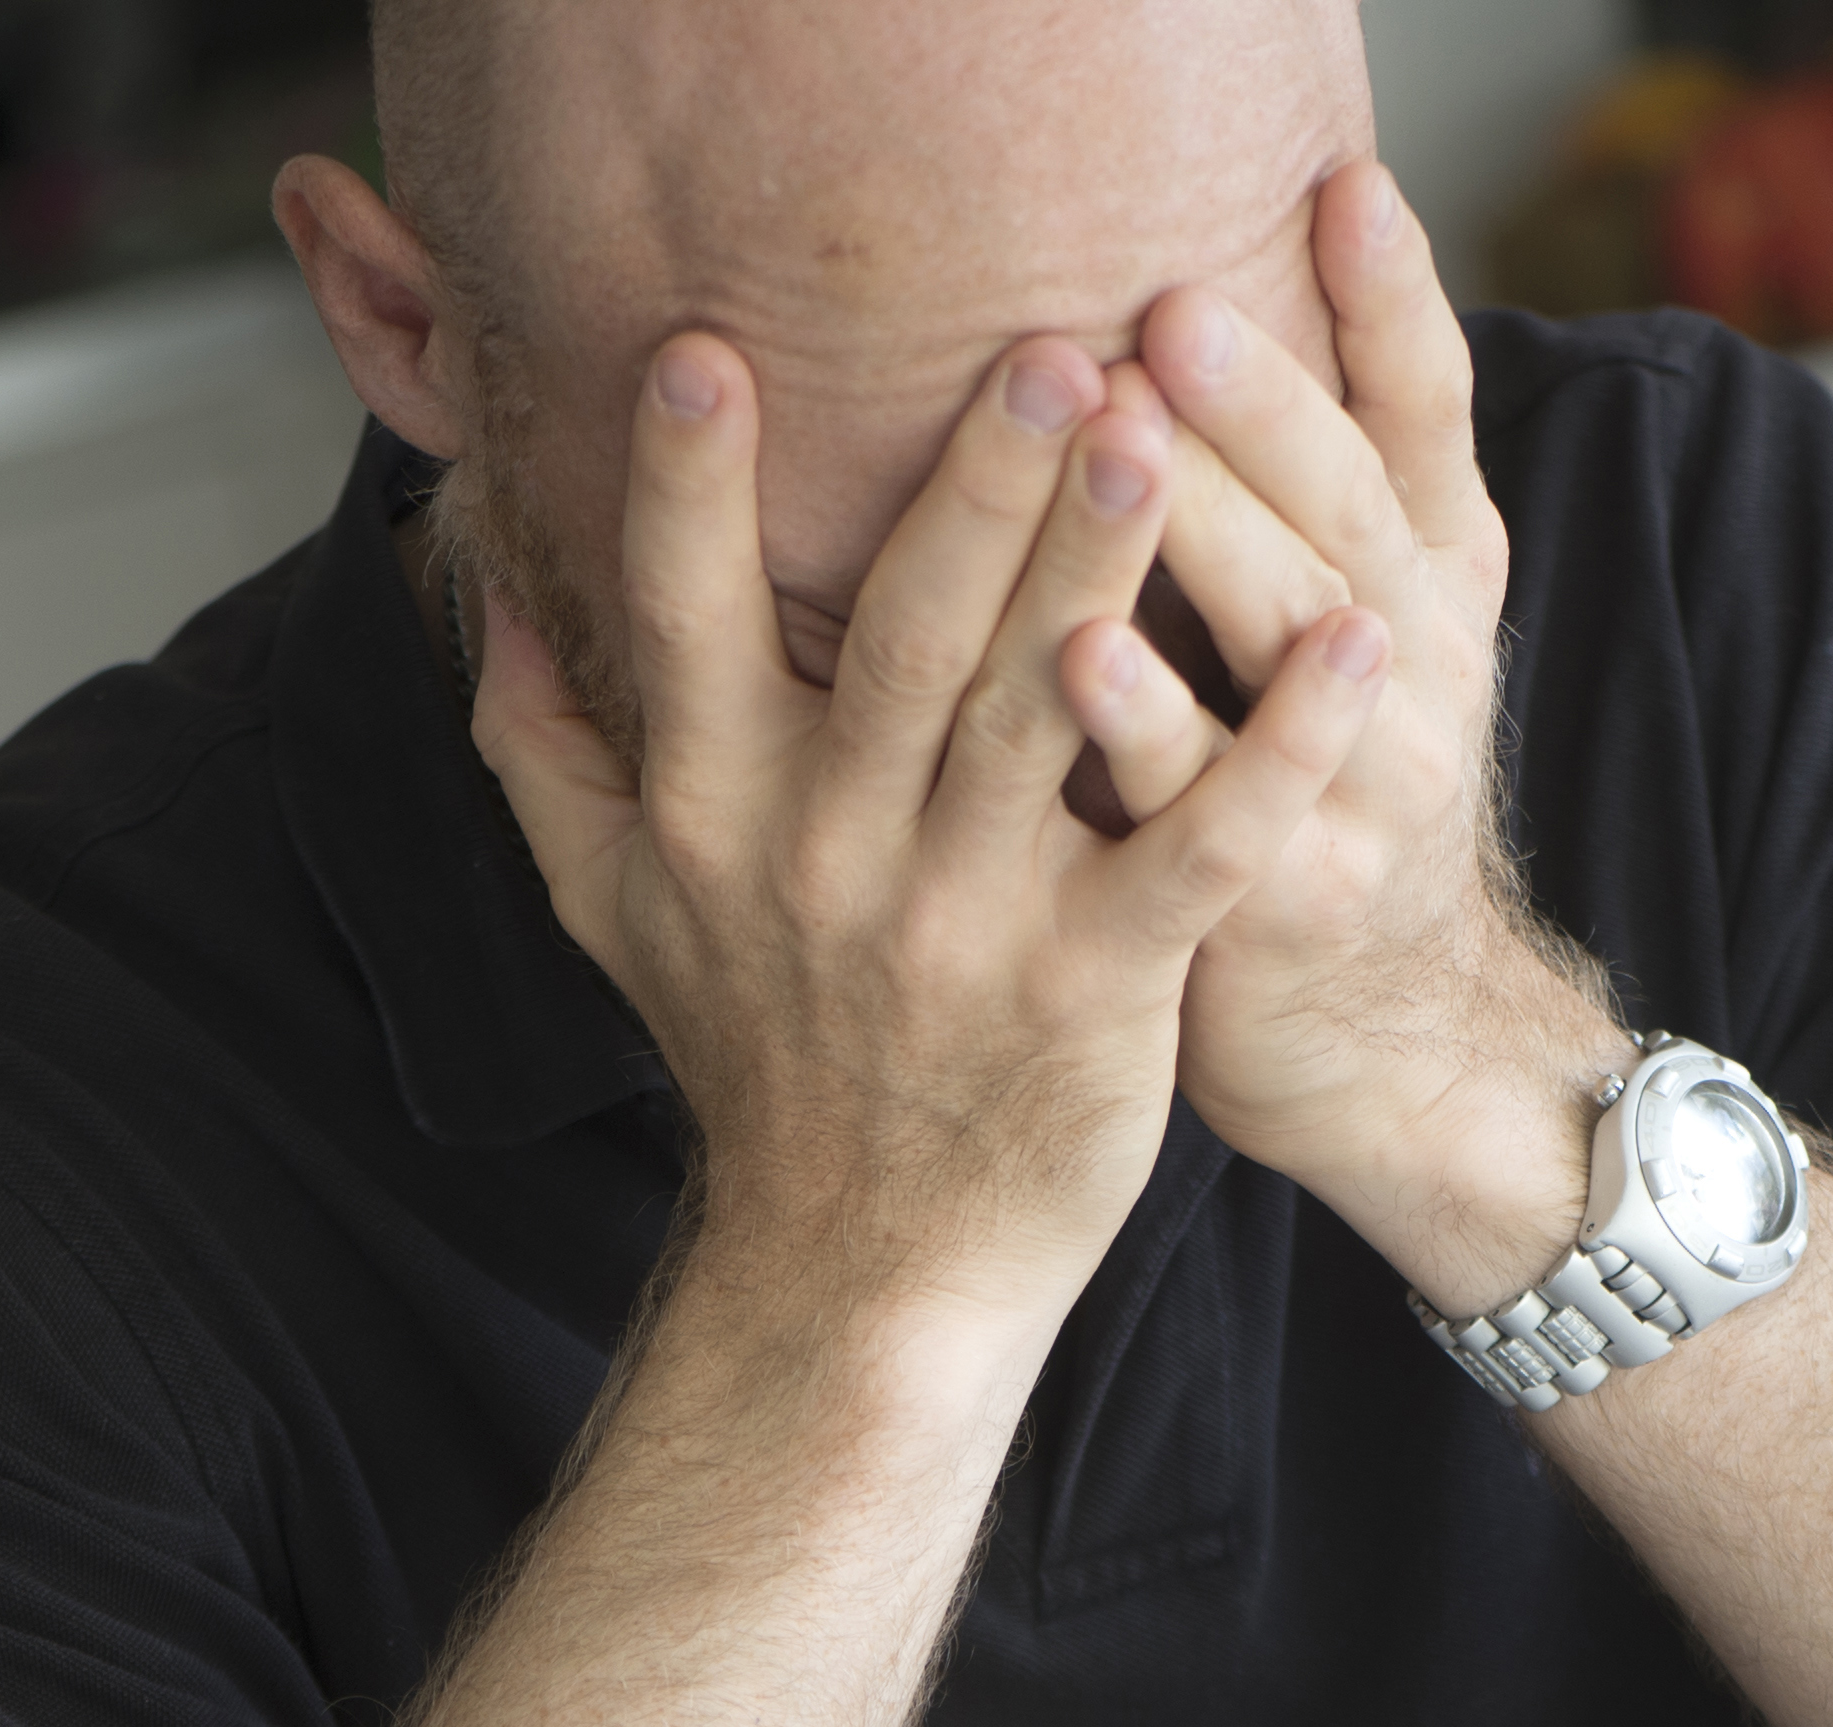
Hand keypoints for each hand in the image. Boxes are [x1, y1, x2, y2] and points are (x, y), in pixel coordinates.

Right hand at [478, 332, 1392, 1335]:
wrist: (860, 1274)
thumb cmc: (756, 1059)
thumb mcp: (610, 908)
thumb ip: (544, 744)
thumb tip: (476, 585)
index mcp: (716, 814)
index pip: (681, 627)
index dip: (686, 496)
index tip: (703, 349)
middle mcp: (831, 857)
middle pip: (897, 644)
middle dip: (967, 492)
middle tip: (1043, 346)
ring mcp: (967, 927)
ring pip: (1034, 722)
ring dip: (1098, 575)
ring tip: (1160, 436)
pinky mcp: (1095, 993)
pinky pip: (1191, 857)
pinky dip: (1275, 758)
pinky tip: (1356, 656)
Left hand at [1072, 164, 1623, 1315]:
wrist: (1392, 1042)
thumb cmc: (1337, 796)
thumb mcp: (1376, 632)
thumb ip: (1331, 481)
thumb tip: (1280, 278)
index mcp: (1431, 579)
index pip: (1428, 414)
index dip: (1397, 302)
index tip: (1342, 183)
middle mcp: (1413, 663)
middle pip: (1348, 505)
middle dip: (1263, 401)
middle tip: (1168, 302)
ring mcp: (1359, 785)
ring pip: (1288, 634)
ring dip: (1206, 528)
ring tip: (1119, 430)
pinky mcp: (1278, 897)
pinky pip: (1204, 799)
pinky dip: (1147, 724)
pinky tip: (1075, 652)